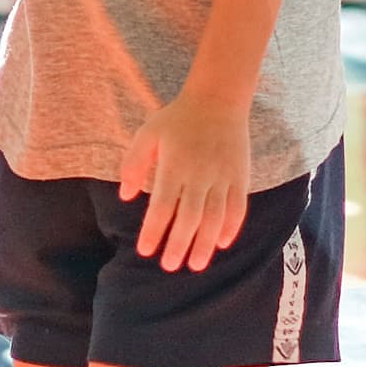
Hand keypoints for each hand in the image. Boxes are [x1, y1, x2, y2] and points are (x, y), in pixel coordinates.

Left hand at [121, 88, 252, 271]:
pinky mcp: (240, 175)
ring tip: (197, 265)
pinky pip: (238, 206)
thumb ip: (134, 164)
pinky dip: (232, 226)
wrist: (218, 99)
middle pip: (189, 217)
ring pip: (215, 217)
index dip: (154, 231)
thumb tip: (125, 196)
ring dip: (205, 243)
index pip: (162, 207)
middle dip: (179, 244)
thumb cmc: (177, 119)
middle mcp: (199, 174)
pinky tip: (222, 243)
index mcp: (174, 166)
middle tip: (170, 267)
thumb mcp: (147, 134)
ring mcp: (222, 176)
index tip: (146, 251)